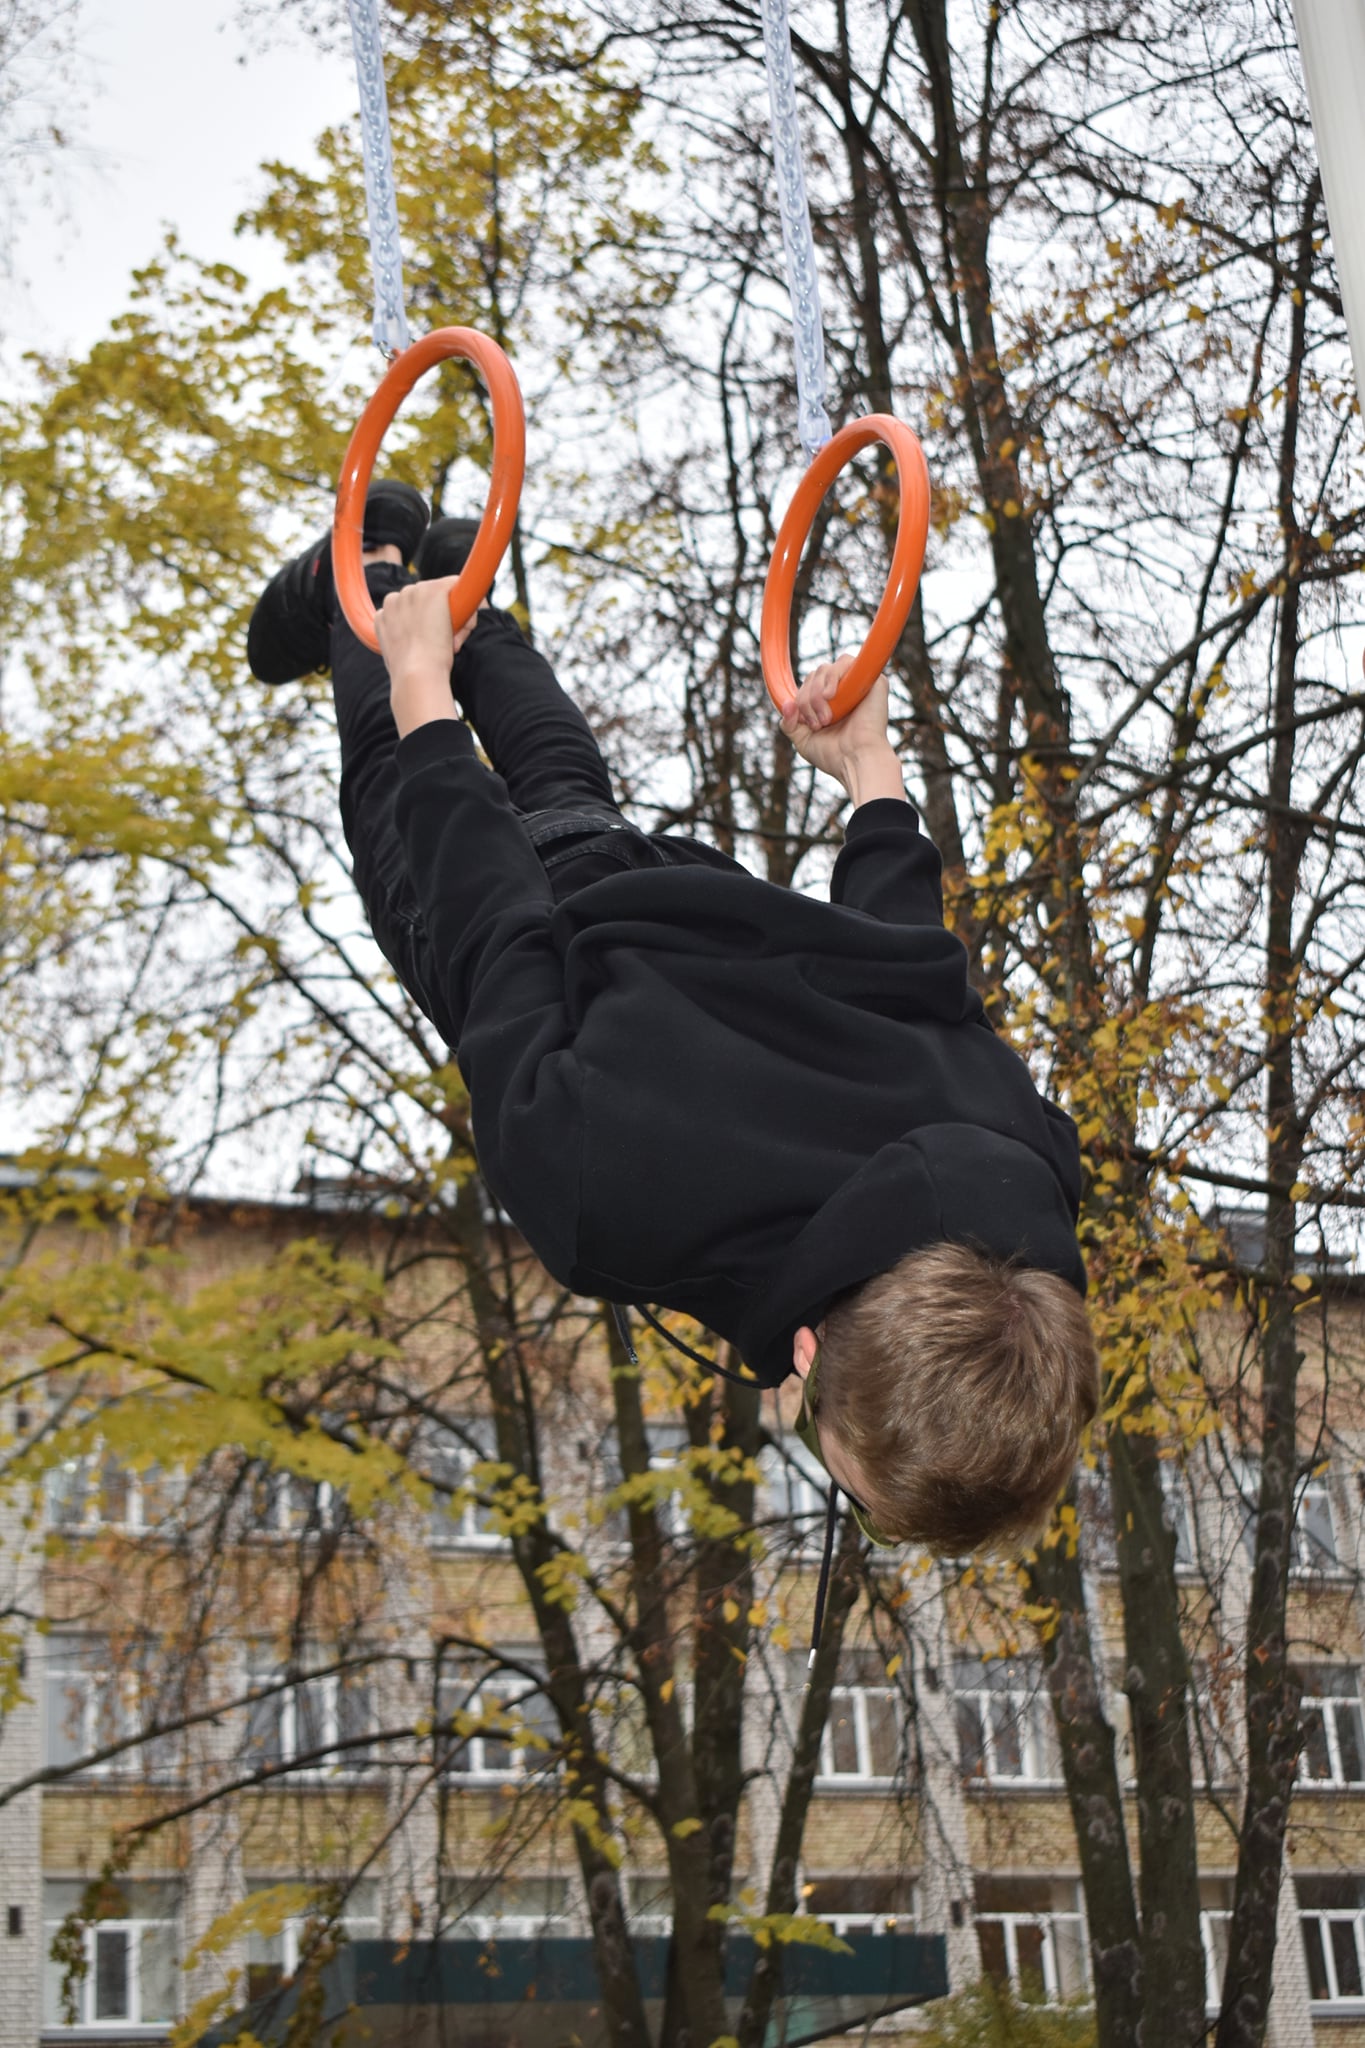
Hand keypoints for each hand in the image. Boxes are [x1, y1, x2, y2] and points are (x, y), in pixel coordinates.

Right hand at [375, 579, 483, 737]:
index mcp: (384, 615)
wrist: (416, 674)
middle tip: (446, 645)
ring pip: (443, 595)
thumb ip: (403, 643)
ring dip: (452, 616)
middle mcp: (396, 598)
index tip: (429, 640)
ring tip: (450, 643)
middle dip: (439, 617)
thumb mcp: (398, 657)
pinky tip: (461, 632)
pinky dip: (468, 610)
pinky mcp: (434, 590)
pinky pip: (459, 590)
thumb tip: (415, 643)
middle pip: (427, 599)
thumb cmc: (410, 676)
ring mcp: (414, 592)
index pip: (410, 609)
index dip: (424, 622)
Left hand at [779, 657, 905, 805]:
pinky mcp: (872, 679)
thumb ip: (789, 723)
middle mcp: (844, 692)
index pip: (807, 685)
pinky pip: (845, 661)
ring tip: (827, 717)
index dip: (800, 700)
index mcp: (830, 704)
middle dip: (807, 699)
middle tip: (819, 724)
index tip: (806, 723)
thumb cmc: (834, 755)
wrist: (856, 760)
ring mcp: (858, 684)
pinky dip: (832, 677)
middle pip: (813, 675)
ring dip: (817, 692)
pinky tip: (831, 696)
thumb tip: (786, 704)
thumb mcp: (803, 740)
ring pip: (825, 668)